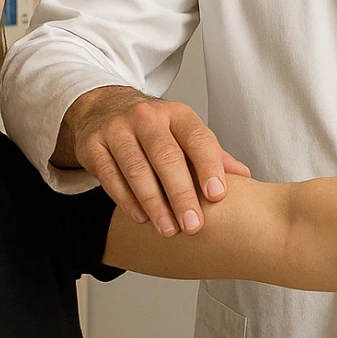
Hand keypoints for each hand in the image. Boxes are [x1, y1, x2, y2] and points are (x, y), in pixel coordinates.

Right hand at [62, 86, 250, 234]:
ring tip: (169, 230)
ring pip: (137, 169)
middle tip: (193, 225)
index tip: (218, 195)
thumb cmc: (154, 129)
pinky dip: (127, 200)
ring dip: (154, 203)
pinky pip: (111, 177)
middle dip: (181, 194)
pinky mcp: (93, 145)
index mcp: (177, 114)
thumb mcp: (184, 133)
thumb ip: (211, 155)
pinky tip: (141, 218)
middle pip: (166, 157)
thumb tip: (244, 177)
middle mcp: (147, 117)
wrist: (104, 107)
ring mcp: (117, 130)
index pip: (197, 138)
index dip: (209, 166)